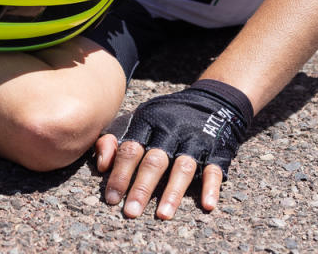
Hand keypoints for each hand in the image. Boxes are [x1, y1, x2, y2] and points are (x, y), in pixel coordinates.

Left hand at [94, 80, 252, 218]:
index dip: (120, 174)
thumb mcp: (136, 119)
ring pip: (183, 166)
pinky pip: (214, 169)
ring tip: (162, 215)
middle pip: (155, 160)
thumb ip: (113, 139)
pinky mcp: (216, 150)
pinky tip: (207, 205)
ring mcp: (195, 140)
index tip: (112, 199)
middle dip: (142, 187)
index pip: (131, 149)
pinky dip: (211, 187)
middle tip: (131, 212)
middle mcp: (172, 130)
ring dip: (173, 192)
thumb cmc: (163, 119)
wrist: (211, 101)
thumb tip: (101, 165)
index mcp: (148, 122)